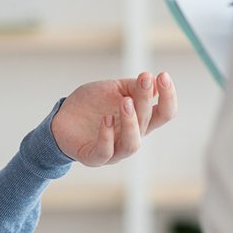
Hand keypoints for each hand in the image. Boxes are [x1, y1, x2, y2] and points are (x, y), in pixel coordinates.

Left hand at [51, 71, 176, 166]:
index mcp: (140, 121)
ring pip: (132, 144)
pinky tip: (106, 118)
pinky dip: (106, 136)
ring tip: (126, 101)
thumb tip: (155, 81)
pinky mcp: (93, 157)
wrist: (63, 117)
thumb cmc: (92, 104)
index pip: (164, 113)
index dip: (168, 97)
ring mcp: (114, 150)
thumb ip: (133, 87)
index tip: (163, 75)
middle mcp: (131, 137)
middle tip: (144, 79)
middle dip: (146, 99)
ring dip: (131, 122)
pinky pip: (104, 152)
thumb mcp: (114, 88)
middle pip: (147, 122)